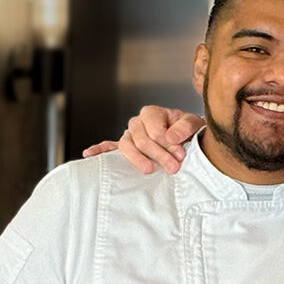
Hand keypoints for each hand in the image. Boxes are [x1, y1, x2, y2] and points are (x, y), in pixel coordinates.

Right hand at [83, 106, 201, 174]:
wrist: (186, 137)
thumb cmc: (187, 130)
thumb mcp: (194, 123)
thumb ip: (185, 127)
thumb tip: (171, 137)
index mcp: (152, 113)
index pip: (155, 131)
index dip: (168, 144)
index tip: (181, 155)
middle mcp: (137, 123)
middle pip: (142, 140)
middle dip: (159, 155)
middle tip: (173, 168)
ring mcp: (129, 135)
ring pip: (127, 146)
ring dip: (138, 159)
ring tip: (149, 170)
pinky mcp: (124, 147)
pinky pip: (108, 147)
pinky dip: (99, 150)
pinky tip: (90, 154)